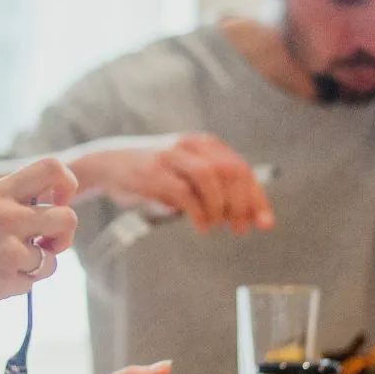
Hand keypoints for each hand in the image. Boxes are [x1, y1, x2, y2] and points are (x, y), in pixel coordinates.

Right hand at [0, 158, 79, 318]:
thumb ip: (5, 205)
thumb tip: (43, 209)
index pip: (52, 169)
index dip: (66, 185)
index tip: (55, 202)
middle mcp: (7, 217)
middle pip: (67, 218)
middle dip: (64, 236)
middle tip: (45, 244)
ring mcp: (9, 251)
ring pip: (52, 260)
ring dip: (37, 266)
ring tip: (7, 266)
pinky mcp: (6, 283)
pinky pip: (30, 285)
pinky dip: (16, 285)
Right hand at [66, 133, 272, 233]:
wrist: (109, 163)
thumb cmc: (155, 175)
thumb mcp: (188, 176)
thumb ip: (215, 190)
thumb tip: (249, 216)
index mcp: (205, 145)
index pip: (241, 169)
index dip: (257, 198)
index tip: (265, 223)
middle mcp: (191, 145)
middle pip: (231, 171)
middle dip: (242, 204)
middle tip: (240, 229)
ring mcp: (171, 155)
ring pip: (210, 177)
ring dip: (220, 207)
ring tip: (217, 226)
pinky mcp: (153, 171)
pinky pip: (184, 192)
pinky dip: (198, 213)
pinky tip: (201, 227)